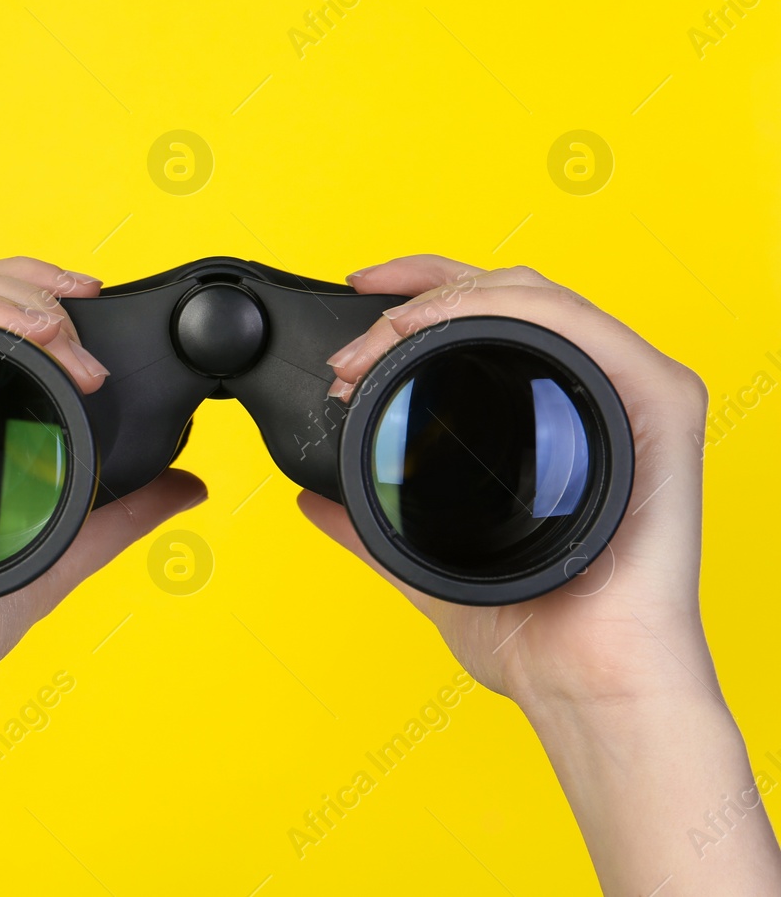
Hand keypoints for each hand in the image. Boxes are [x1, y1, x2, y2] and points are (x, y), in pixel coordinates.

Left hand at [304, 253, 710, 706]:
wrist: (582, 683)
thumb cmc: (533, 635)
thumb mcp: (421, 559)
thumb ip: (368, 525)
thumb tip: (312, 500)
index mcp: (546, 418)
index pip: (487, 317)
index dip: (421, 288)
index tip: (360, 293)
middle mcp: (589, 395)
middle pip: (509, 291)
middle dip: (418, 291)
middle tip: (358, 332)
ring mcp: (627, 395)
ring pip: (542, 296)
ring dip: (449, 299)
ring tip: (385, 338)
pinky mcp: (660, 406)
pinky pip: (589, 327)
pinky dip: (513, 309)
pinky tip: (450, 323)